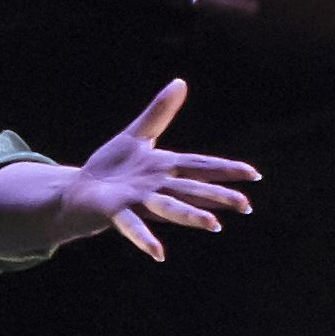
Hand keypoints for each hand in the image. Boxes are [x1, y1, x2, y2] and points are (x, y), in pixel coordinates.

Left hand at [63, 80, 260, 261]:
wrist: (80, 190)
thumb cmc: (113, 167)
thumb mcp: (137, 135)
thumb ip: (160, 111)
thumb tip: (181, 82)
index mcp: (165, 168)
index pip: (200, 166)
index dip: (225, 169)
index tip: (254, 174)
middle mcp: (157, 187)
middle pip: (191, 189)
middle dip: (218, 196)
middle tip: (246, 205)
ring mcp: (138, 200)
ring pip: (169, 208)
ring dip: (190, 216)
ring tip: (214, 225)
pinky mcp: (116, 211)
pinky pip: (132, 225)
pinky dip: (145, 239)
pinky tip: (158, 253)